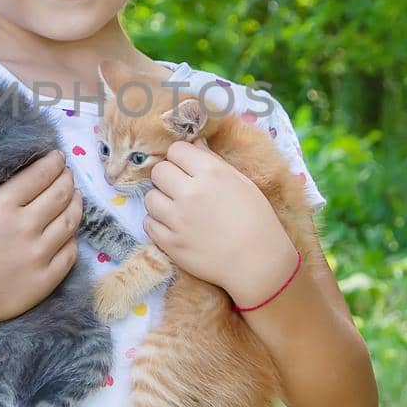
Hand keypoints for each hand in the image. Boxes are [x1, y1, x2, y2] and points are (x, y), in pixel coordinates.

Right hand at [0, 145, 82, 325]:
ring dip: (76, 204)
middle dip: (67, 178)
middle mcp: (26, 226)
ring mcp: (39, 254)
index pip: (40, 174)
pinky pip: (70, 253)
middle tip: (67, 174)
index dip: (54, 162)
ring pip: (71, 221)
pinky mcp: (46, 279)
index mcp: (2, 205)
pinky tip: (69, 232)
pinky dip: (73, 238)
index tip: (57, 158)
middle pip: (60, 193)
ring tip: (74, 197)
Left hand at [144, 139, 297, 305]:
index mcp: (211, 173)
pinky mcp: (170, 242)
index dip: (181, 157)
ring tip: (177, 209)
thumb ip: (213, 161)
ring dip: (161, 201)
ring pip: (150, 198)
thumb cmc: (257, 219)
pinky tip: (174, 226)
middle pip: (158, 171)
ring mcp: (177, 219)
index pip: (176, 150)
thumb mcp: (242, 183)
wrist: (258, 262)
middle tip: (180, 188)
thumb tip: (195, 143)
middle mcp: (190, 192)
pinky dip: (158, 223)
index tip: (187, 167)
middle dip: (168, 177)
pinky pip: (149, 223)